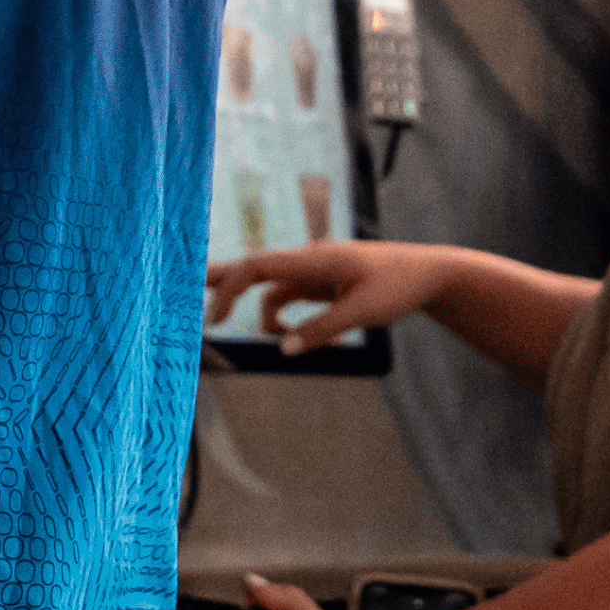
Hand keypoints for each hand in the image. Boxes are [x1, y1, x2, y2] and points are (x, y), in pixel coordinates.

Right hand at [204, 240, 448, 354]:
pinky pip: (290, 301)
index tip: (214, 320)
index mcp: (314, 259)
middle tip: (178, 285)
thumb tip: (283, 350)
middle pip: (252, 267)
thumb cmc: (399, 285)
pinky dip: (288, 320)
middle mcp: (308, 261)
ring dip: (264, 315)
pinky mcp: (322, 285)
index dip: (229, 288)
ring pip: (270, 290)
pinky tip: (306, 339)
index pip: (258, 267)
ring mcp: (313, 272)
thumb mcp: (363, 313)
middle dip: (218, 279)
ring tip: (275, 336)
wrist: (430, 274)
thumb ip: (321, 330)